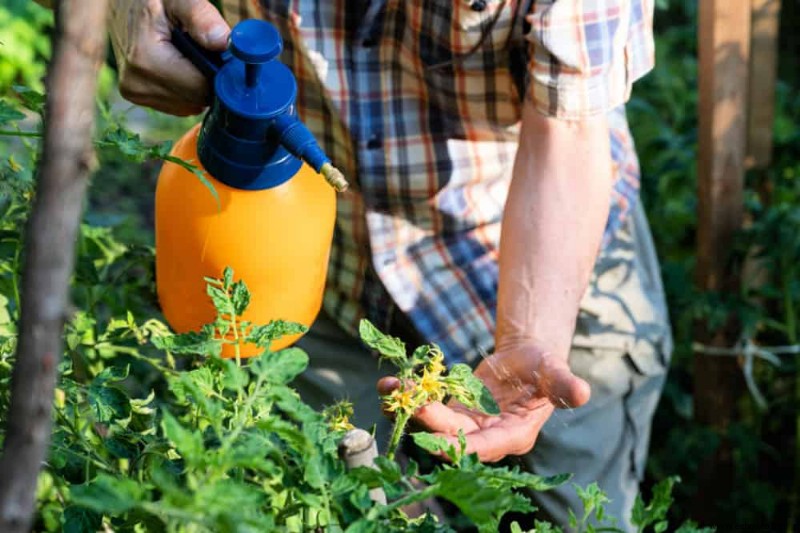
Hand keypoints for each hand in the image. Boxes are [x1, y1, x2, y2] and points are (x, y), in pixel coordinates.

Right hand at [108, 0, 229, 115]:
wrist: (122, 4)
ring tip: (187, 56)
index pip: (201, 87)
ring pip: (190, 104)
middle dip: (208, 78)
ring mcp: (135, 92)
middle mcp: (136, 82)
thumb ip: (201, 17)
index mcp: (145, 59)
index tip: (220, 55)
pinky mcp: (137, 96)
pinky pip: (179, 104)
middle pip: (196, 98)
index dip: (218, 73)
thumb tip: (222, 42)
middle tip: (203, 52)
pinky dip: (185, 89)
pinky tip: (178, 66)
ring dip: (197, 84)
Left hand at [379, 344, 590, 462]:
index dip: (462, 446)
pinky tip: (389, 384)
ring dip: (411, 408)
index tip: (436, 440)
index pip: (486, 447)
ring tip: (388, 389)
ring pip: (435, 423)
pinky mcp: (453, 413)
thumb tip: (583, 392)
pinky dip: (409, 397)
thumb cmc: (544, 367)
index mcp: (514, 434)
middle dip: (428, 423)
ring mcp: (467, 426)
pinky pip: (428, 409)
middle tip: (406, 404)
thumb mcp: (554, 372)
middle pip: (454, 436)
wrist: (526, 361)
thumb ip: (564, 385)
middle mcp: (487, 438)